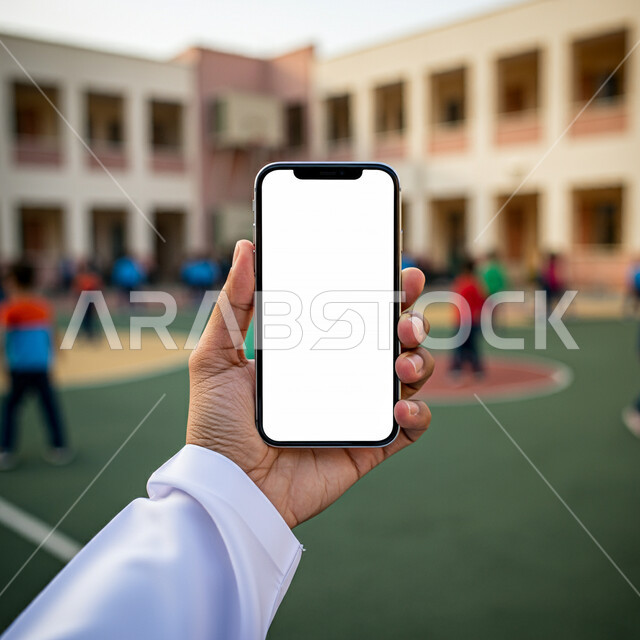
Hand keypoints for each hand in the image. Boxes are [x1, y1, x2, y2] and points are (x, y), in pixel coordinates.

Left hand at [187, 240, 433, 527]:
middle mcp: (339, 378)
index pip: (355, 314)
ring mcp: (356, 412)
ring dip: (419, 362)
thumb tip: (246, 248)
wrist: (228, 490)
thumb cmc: (216, 427)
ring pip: (408, 378)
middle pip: (390, 340)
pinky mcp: (368, 446)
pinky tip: (401, 408)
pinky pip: (409, 429)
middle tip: (407, 313)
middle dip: (411, 320)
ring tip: (402, 361)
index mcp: (311, 353)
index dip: (381, 292)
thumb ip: (233, 306)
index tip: (397, 271)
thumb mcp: (216, 359)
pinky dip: (418, 415)